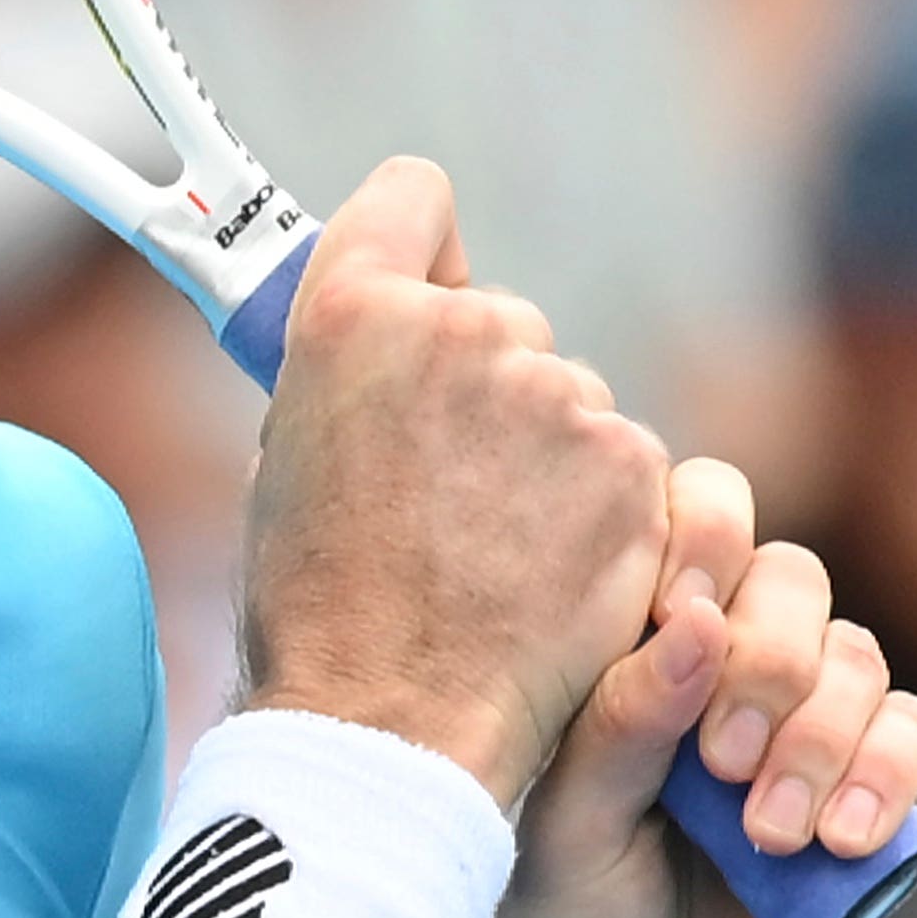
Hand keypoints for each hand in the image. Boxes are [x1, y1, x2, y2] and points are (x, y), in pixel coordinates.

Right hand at [242, 158, 670, 804]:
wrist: (392, 721)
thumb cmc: (317, 603)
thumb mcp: (283, 454)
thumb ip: (348, 374)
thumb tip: (391, 352)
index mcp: (354, 315)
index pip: (413, 196)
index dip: (417, 244)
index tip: (420, 282)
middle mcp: (464, 333)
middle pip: (495, 320)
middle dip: (480, 386)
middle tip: (439, 483)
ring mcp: (561, 401)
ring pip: (563, 401)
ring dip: (540, 457)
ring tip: (485, 552)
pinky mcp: (633, 475)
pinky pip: (620, 469)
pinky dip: (596, 516)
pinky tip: (541, 579)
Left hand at [472, 458, 916, 917]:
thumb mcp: (559, 826)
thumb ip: (619, 723)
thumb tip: (697, 614)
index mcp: (627, 644)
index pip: (685, 521)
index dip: (698, 536)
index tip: (668, 605)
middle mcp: (717, 670)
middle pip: (787, 578)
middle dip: (767, 661)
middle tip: (720, 763)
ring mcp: (798, 728)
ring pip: (854, 655)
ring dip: (821, 735)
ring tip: (767, 832)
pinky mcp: (866, 797)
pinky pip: (909, 738)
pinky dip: (884, 775)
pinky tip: (833, 841)